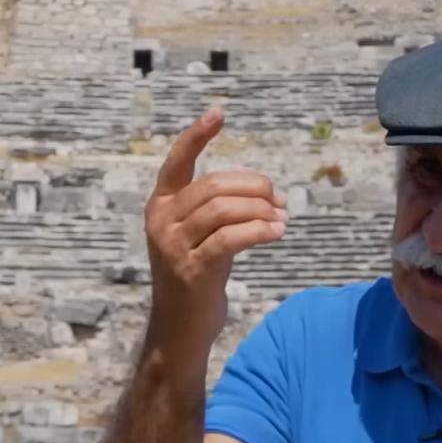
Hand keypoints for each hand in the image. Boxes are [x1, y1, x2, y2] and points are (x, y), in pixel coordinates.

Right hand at [143, 107, 287, 354]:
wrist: (179, 328)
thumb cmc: (195, 277)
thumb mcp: (197, 237)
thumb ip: (216, 210)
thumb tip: (263, 192)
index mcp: (160, 205)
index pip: (177, 161)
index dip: (197, 135)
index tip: (218, 113)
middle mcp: (162, 221)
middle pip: (214, 186)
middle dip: (253, 186)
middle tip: (278, 198)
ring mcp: (174, 246)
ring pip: (224, 210)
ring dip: (261, 210)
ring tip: (281, 217)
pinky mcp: (193, 270)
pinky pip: (231, 239)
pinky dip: (259, 231)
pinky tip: (277, 232)